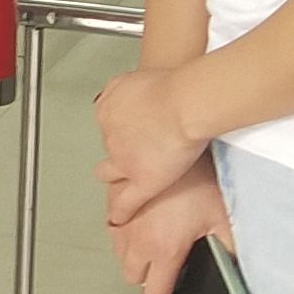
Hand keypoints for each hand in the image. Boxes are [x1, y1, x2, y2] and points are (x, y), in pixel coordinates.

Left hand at [93, 62, 215, 227]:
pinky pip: (125, 201)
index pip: (109, 122)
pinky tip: (120, 218)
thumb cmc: (175, 85)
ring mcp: (123, 160)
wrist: (184, 103)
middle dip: (118, 153)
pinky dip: (122, 211)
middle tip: (133, 156)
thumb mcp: (140, 75)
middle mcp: (111, 134)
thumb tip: (137, 91)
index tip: (131, 133)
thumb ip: (132, 87)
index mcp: (110, 107)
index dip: (122, 130)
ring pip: (110, 174)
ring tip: (125, 185)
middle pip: (109, 148)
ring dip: (117, 178)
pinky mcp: (141, 180)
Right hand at [110, 161, 229, 293]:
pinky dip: (121, 227)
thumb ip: (227, 246)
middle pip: (131, 275)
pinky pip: (111, 222)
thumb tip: (235, 266)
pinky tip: (136, 220)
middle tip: (161, 274)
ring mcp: (125, 218)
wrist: (176, 141)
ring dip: (130, 254)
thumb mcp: (222, 217)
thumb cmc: (200, 177)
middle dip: (145, 279)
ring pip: (116, 250)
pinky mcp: (116, 197)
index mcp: (164, 248)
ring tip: (149, 247)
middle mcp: (138, 238)